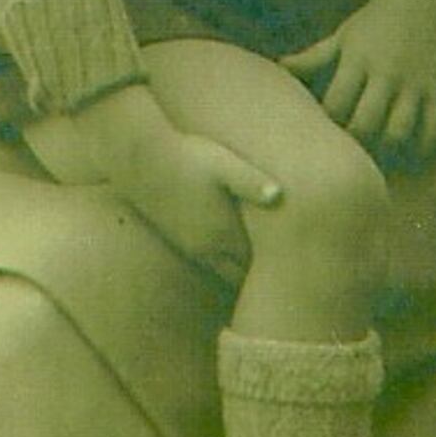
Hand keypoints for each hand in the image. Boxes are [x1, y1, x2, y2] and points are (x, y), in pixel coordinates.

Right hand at [123, 129, 282, 285]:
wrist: (141, 158)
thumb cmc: (187, 157)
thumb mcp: (223, 165)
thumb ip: (251, 182)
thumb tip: (279, 195)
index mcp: (223, 233)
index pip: (254, 267)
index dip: (274, 271)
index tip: (294, 273)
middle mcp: (206, 247)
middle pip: (237, 276)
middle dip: (258, 277)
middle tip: (282, 279)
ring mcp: (189, 245)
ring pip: (219, 270)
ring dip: (238, 271)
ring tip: (259, 270)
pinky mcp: (176, 237)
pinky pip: (204, 261)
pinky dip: (220, 262)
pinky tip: (229, 249)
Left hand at [282, 0, 435, 162]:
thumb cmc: (376, 19)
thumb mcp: (344, 36)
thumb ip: (313, 57)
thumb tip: (279, 67)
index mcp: (357, 59)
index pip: (335, 104)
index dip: (327, 124)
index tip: (325, 132)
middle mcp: (385, 72)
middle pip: (365, 123)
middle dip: (355, 142)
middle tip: (351, 152)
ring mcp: (414, 82)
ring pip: (400, 129)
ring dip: (387, 148)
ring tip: (380, 155)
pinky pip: (433, 126)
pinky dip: (424, 145)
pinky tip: (413, 150)